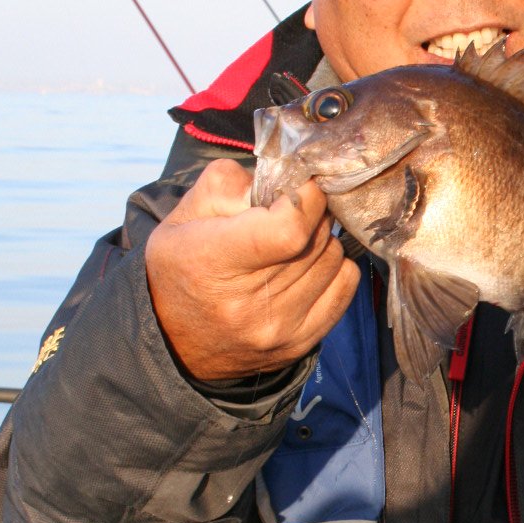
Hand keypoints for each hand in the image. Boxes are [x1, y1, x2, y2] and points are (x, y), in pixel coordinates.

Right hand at [144, 159, 359, 379]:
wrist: (176, 341)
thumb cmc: (183, 266)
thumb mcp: (184, 214)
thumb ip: (229, 183)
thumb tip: (285, 179)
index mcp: (214, 261)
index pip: (289, 228)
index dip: (305, 198)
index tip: (299, 187)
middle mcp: (248, 303)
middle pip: (315, 239)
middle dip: (311, 214)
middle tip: (291, 212)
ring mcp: (278, 328)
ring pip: (334, 258)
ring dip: (321, 241)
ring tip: (292, 244)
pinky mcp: (300, 343)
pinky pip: (346, 284)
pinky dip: (334, 267)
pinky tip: (307, 266)